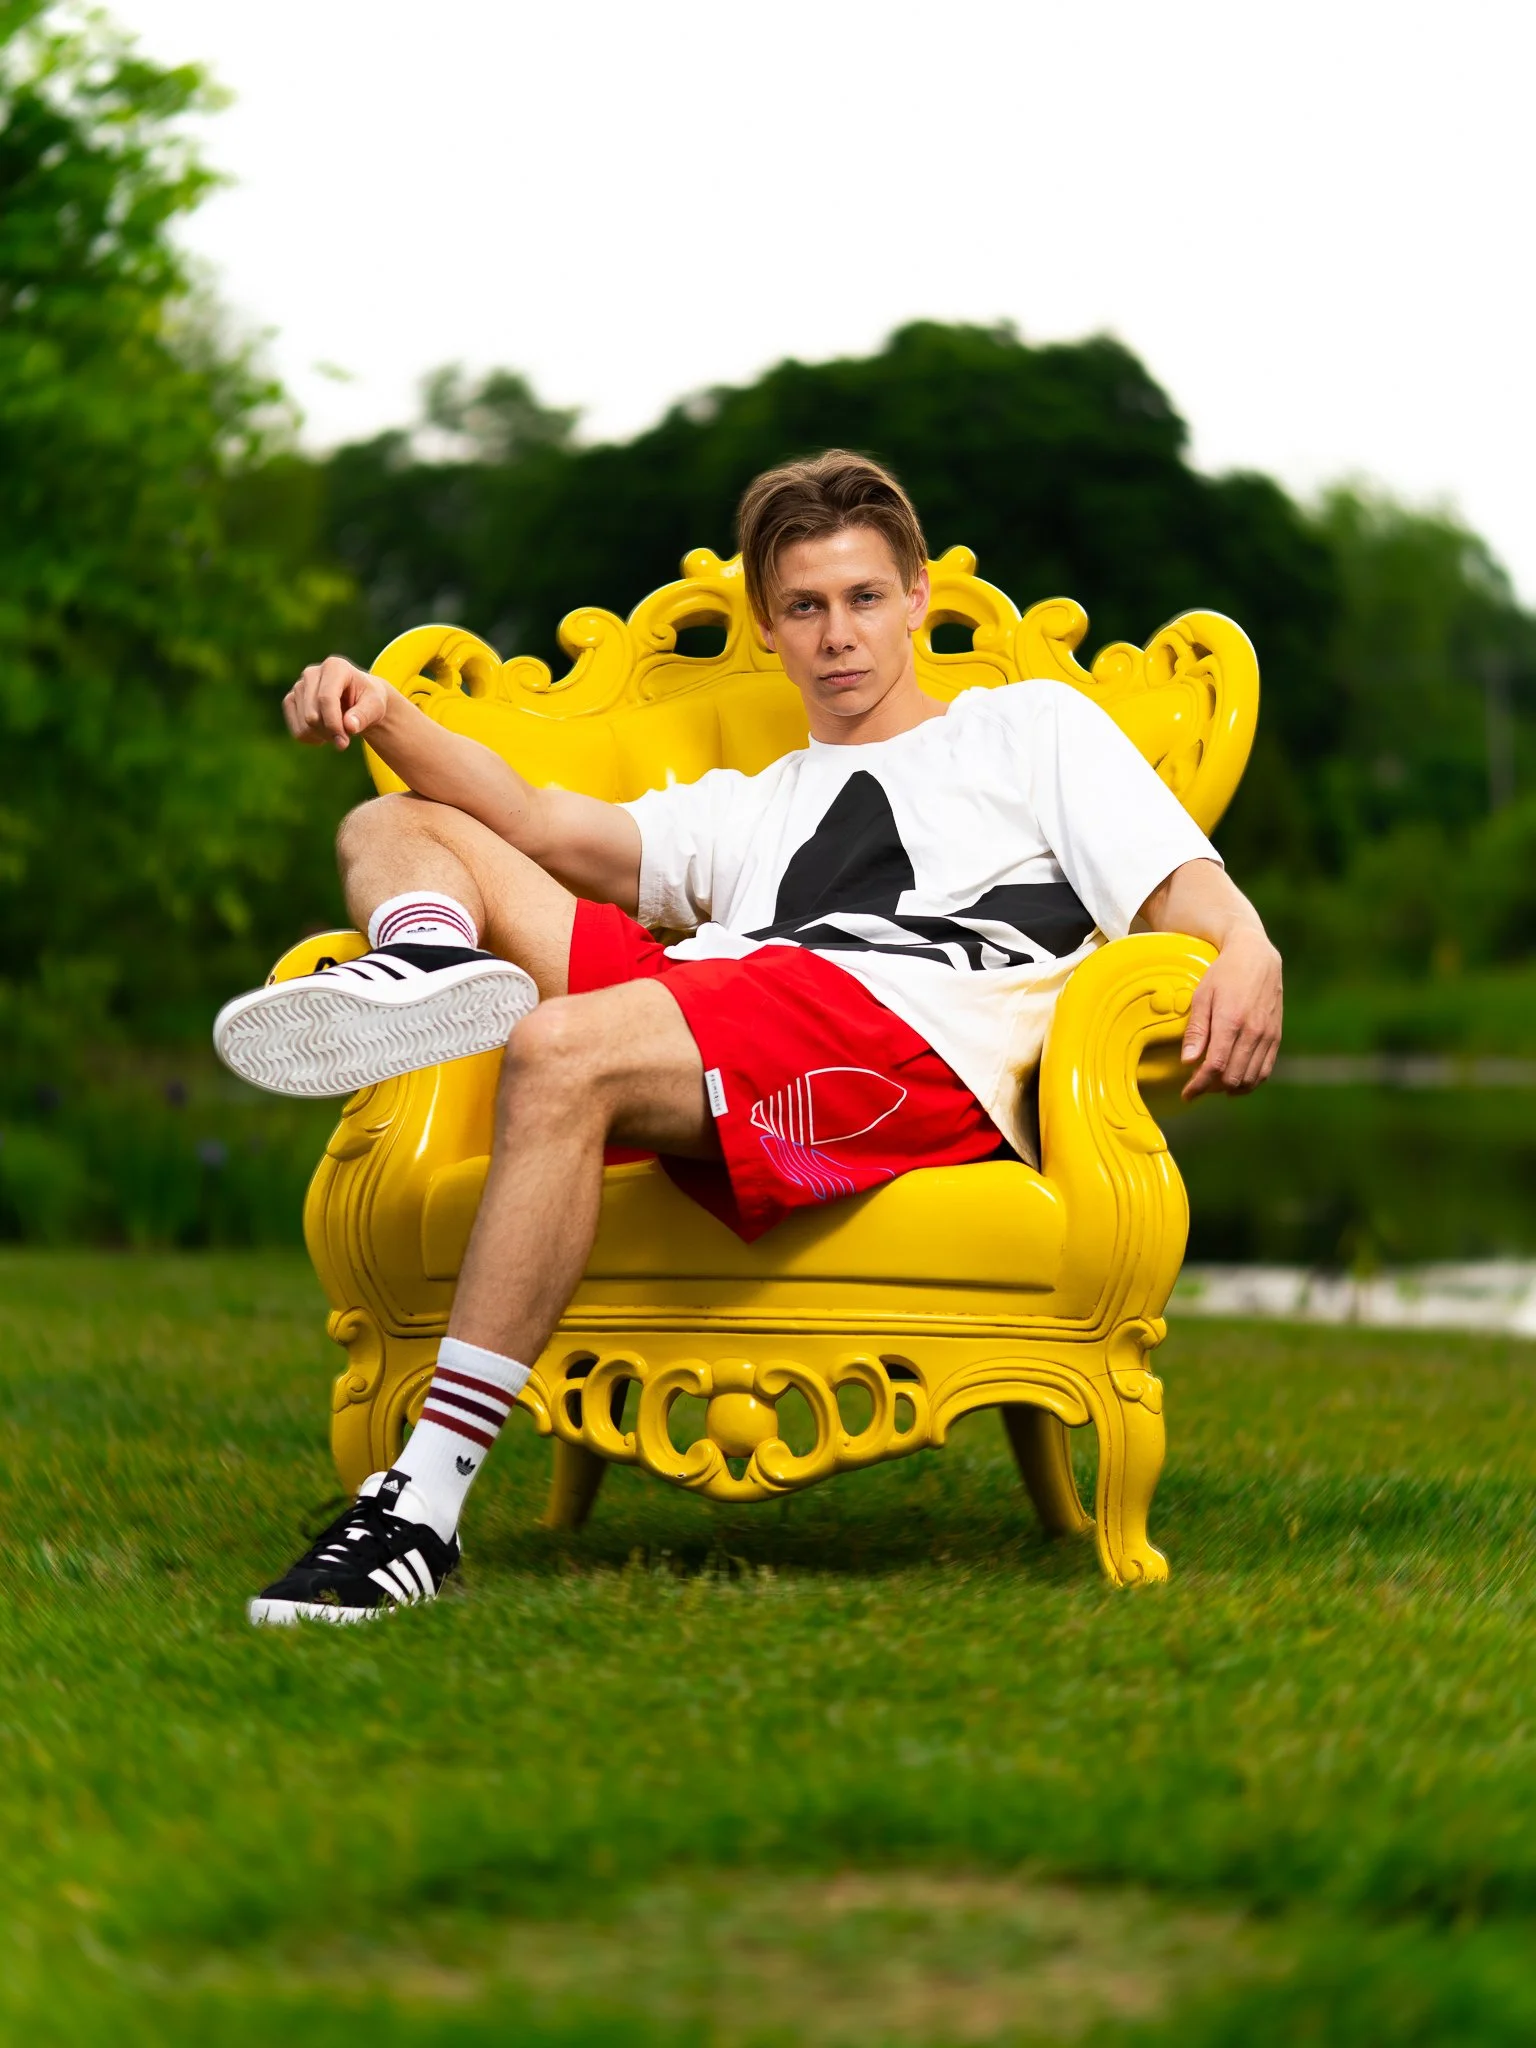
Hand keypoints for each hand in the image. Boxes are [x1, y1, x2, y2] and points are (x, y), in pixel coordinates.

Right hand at [282, 656, 391, 749]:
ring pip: (304, 725)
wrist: (360, 700)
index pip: (325, 698)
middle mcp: (312, 673)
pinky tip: (325, 733)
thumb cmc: (369, 700)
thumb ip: (364, 716)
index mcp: (334, 667)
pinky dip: (312, 738)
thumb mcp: (375, 707)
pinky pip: (297, 730)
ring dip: (323, 736)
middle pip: (312, 715)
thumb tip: (349, 726)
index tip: (344, 742)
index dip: (333, 724)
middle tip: (345, 738)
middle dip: (330, 732)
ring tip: (338, 731)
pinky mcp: (290, 700)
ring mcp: (298, 686)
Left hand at [1180, 928, 1282, 1099]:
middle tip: (1197, 1086)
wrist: (1256, 956)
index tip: (1187, 1094)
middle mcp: (1253, 1031)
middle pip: (1233, 1077)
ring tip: (1214, 1084)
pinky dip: (1250, 1082)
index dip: (1199, 1085)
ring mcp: (1268, 1035)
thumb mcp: (1202, 996)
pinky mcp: (1276, 1036)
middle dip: (1212, 1088)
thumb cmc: (1223, 974)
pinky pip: (1265, 1070)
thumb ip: (1196, 1030)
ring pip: (1250, 1078)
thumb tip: (1188, 1061)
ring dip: (1230, 1088)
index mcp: (1231, 1021)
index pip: (1215, 1066)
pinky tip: (1236, 1082)